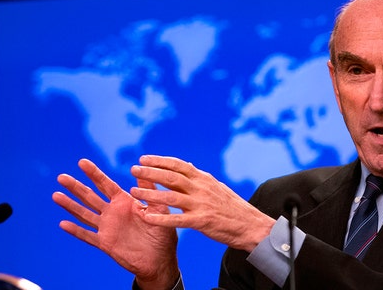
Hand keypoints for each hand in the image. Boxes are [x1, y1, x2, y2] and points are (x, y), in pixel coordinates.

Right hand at [52, 158, 178, 288]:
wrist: (160, 259)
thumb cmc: (162, 233)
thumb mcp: (159, 209)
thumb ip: (149, 191)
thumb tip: (140, 170)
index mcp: (125, 202)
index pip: (106, 184)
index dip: (94, 174)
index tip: (82, 162)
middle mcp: (113, 212)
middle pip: (90, 197)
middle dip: (76, 187)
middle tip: (61, 177)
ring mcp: (107, 227)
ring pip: (85, 214)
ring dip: (70, 205)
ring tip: (56, 195)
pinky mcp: (105, 243)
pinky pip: (88, 236)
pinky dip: (76, 230)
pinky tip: (63, 224)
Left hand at [129, 155, 275, 252]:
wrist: (250, 225)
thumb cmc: (231, 206)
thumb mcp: (216, 186)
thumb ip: (198, 177)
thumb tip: (186, 164)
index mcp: (204, 178)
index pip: (178, 165)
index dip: (159, 161)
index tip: (143, 158)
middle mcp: (201, 188)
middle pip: (171, 177)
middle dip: (150, 172)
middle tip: (133, 170)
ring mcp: (201, 205)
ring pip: (170, 197)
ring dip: (150, 194)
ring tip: (133, 192)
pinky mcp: (201, 221)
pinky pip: (176, 220)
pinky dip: (159, 218)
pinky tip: (145, 217)